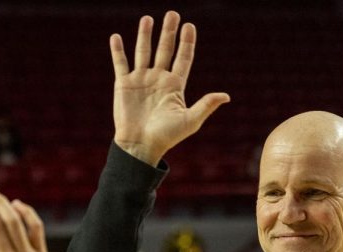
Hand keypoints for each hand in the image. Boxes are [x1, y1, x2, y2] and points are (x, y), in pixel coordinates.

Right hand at [110, 11, 229, 164]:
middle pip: (165, 49)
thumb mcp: (190, 121)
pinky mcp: (124, 85)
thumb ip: (206, 105)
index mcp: (175, 85)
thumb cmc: (166, 137)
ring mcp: (141, 80)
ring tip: (147, 18)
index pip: (183, 58)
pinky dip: (117, 50)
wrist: (140, 146)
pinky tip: (116, 37)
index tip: (190, 26)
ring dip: (145, 35)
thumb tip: (226, 96)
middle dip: (168, 32)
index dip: (187, 42)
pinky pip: (120, 63)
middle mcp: (158, 79)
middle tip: (172, 14)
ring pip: (143, 51)